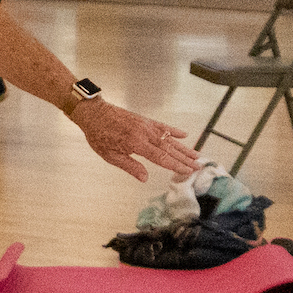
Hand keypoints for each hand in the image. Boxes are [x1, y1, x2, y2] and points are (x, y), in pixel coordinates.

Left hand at [73, 97, 201, 182]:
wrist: (94, 113)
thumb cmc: (99, 135)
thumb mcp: (110, 156)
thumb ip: (130, 166)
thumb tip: (145, 178)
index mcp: (136, 144)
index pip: (161, 158)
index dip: (176, 166)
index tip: (188, 171)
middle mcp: (145, 133)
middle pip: (169, 148)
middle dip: (185, 158)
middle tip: (198, 166)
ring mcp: (146, 125)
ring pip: (169, 138)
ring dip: (183, 147)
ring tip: (196, 154)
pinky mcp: (145, 120)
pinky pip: (162, 126)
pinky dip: (173, 130)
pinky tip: (184, 134)